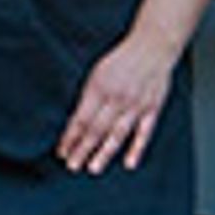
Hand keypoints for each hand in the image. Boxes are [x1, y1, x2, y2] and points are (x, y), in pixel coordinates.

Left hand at [57, 32, 176, 175]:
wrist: (153, 46)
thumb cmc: (123, 59)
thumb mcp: (97, 73)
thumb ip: (89, 97)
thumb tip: (76, 122)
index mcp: (99, 88)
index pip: (80, 119)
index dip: (70, 137)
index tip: (62, 151)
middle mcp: (116, 98)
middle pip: (96, 129)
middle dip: (82, 149)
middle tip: (72, 165)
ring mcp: (136, 104)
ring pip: (117, 134)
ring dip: (104, 153)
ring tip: (93, 168)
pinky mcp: (152, 108)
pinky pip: (144, 132)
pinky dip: (137, 148)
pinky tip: (129, 162)